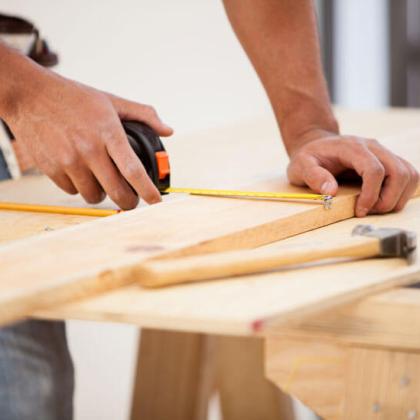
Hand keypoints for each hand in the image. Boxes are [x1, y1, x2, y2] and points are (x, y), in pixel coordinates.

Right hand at [7, 71, 171, 209]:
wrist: (30, 95)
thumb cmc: (74, 98)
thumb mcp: (112, 101)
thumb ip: (144, 115)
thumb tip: (168, 130)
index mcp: (108, 133)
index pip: (133, 171)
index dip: (148, 191)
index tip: (156, 201)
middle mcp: (89, 150)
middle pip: (117, 192)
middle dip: (129, 202)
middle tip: (132, 200)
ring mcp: (68, 161)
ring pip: (93, 196)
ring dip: (102, 194)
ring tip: (102, 181)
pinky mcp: (51, 169)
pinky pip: (72, 192)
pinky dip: (80, 188)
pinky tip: (81, 173)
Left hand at [287, 132, 418, 216]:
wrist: (316, 145)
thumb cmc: (309, 157)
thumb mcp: (301, 166)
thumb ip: (313, 176)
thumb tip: (330, 191)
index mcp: (352, 147)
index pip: (375, 170)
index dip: (371, 194)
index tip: (360, 211)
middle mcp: (373, 147)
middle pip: (399, 172)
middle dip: (387, 199)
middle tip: (368, 212)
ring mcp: (383, 153)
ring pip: (409, 174)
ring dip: (397, 197)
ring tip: (375, 208)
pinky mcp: (388, 161)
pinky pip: (407, 175)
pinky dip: (400, 192)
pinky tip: (382, 201)